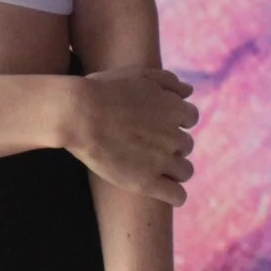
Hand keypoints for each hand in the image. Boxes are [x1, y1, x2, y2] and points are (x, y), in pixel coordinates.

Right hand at [59, 67, 197, 204]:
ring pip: (185, 171)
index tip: (160, 125)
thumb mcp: (139, 74)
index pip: (191, 118)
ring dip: (175, 170)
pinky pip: (177, 195)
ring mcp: (161, 161)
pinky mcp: (146, 183)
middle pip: (186, 145)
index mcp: (174, 109)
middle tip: (148, 146)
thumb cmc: (104, 91)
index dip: (176, 121)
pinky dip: (175, 195)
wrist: (79, 114)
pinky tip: (164, 191)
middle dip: (172, 146)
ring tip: (155, 169)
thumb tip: (189, 91)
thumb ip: (168, 81)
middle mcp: (173, 136)